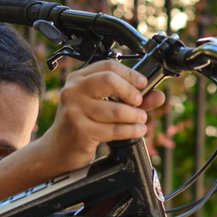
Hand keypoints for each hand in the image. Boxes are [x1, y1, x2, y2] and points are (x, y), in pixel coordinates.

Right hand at [32, 61, 165, 173]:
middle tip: (140, 103)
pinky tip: (137, 131)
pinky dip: (131, 131)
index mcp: (78, 79)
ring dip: (135, 116)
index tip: (143, 84)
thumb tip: (158, 96)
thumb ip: (130, 99)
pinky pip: (114, 130)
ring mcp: (75, 111)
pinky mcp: (80, 130)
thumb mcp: (102, 107)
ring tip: (141, 120)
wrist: (58, 150)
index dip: (130, 74)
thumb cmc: (80, 126)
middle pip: (110, 80)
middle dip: (131, 92)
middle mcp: (73, 91)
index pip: (108, 66)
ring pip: (116, 109)